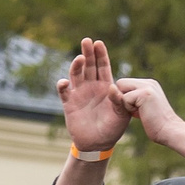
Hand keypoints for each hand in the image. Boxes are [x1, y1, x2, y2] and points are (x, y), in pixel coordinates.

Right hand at [56, 39, 130, 153]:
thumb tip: (113, 88)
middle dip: (88, 53)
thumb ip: (119, 101)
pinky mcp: (69, 104)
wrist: (98, 144)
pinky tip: (64, 83)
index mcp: (106, 86)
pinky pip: (64, 92)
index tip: (99, 43)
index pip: (103, 66)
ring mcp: (79, 94)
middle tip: (86, 40)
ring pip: (76, 74)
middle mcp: (91, 86)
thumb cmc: (113, 128)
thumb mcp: (122, 115)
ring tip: (79, 59)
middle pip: (88, 65)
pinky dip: (62, 86)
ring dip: (76, 65)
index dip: (101, 54)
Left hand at [116, 75, 180, 139]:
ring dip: (127, 104)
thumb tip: (120, 97)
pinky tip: (142, 113)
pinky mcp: (145, 93)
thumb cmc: (156, 124)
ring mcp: (147, 86)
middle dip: (123, 98)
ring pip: (121, 89)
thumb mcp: (144, 107)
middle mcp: (149, 82)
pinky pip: (125, 98)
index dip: (125, 96)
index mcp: (149, 84)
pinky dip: (130, 109)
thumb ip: (135, 100)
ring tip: (141, 111)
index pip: (124, 83)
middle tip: (138, 110)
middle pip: (121, 83)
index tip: (137, 108)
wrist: (169, 131)